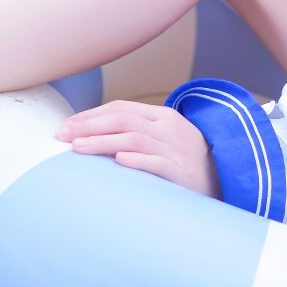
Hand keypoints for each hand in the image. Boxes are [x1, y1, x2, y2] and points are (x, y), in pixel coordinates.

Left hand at [54, 99, 220, 199]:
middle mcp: (168, 128)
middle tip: (61, 137)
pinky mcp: (181, 171)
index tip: (66, 127)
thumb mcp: (164, 138)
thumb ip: (137, 132)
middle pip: (122, 120)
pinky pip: (157, 162)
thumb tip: (96, 134)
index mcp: (162, 115)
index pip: (120, 108)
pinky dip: (137, 159)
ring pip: (133, 139)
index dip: (90, 115)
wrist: (225, 178)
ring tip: (77, 148)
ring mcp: (175, 149)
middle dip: (88, 126)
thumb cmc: (186, 161)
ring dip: (102, 142)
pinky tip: (118, 160)